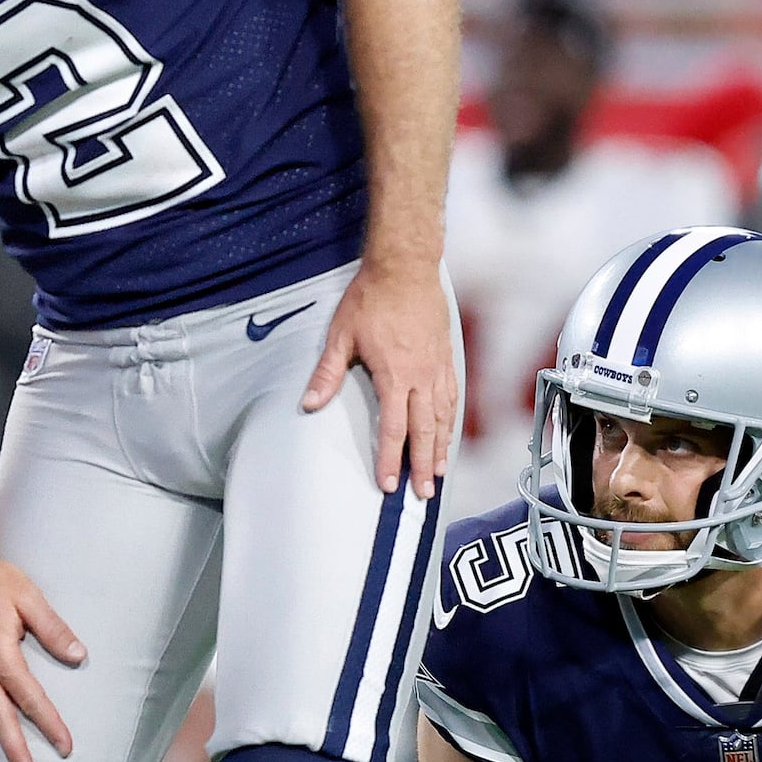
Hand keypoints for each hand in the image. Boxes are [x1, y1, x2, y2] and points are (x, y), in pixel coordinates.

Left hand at [304, 262, 460, 495]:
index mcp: (394, 375)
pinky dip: (451, 419)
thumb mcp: (342, 335)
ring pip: (443, 416)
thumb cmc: (371, 298)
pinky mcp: (446, 355)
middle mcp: (420, 377)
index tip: (389, 484)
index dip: (391, 460)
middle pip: (425, 431)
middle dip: (422, 465)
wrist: (405, 267)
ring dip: (441, 447)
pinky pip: (452, 395)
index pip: (394, 429)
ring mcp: (437, 367)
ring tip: (438, 472)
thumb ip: (328, 373)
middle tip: (423, 494)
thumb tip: (309, 403)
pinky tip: (449, 431)